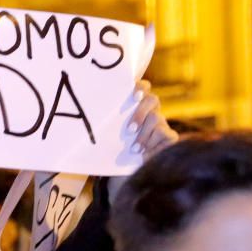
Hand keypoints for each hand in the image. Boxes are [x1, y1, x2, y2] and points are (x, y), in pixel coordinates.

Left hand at [108, 81, 178, 200]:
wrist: (125, 164)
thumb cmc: (113, 143)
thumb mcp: (106, 132)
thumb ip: (100, 124)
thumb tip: (82, 121)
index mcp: (136, 103)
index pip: (142, 86)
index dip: (140, 87)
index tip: (134, 96)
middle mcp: (150, 109)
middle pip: (152, 99)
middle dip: (140, 114)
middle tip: (129, 130)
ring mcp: (161, 121)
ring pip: (157, 118)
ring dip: (144, 135)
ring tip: (134, 149)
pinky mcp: (169, 136)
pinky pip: (167, 135)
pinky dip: (155, 145)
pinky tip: (146, 154)